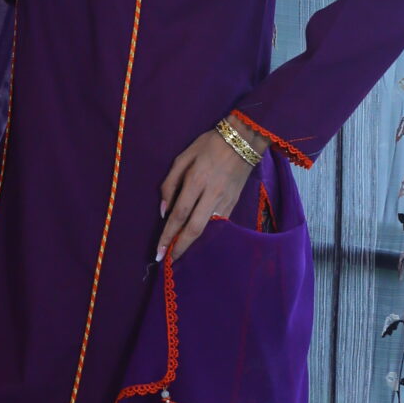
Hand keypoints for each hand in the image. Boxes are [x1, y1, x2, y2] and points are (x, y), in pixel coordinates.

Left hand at [156, 127, 257, 260]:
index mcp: (196, 180)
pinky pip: (218, 224)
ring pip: (208, 229)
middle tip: (168, 261)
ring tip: (180, 254)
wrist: (243, 141)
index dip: (168, 235)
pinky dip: (207, 235)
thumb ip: (170, 183)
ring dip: (193, 244)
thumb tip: (163, 211)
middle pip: (194, 228)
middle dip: (180, 247)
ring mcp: (226, 200)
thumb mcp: (183, 157)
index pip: (179, 214)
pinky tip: (197, 241)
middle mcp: (211, 194)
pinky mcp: (234, 203)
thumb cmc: (208, 145)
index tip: (159, 251)